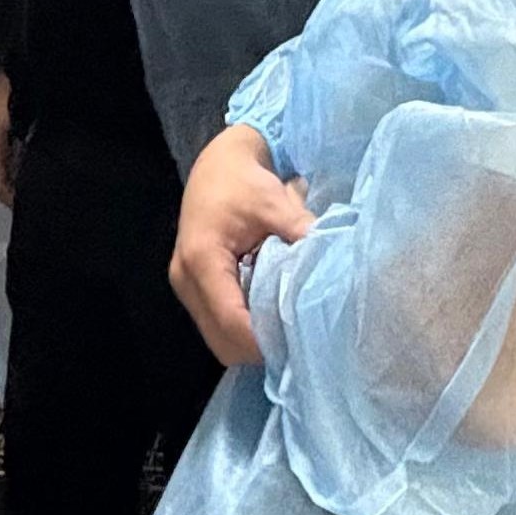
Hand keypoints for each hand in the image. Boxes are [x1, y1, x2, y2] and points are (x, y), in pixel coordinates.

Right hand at [171, 124, 312, 366]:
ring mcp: (185, 288)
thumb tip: (331, 260)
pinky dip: (243, 329)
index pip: (231, 320)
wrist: (216, 166)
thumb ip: (299, 230)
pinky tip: (270, 317)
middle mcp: (185, 279)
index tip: (300, 342)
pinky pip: (217, 325)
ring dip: (250, 342)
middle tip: (298, 341)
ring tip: (286, 331)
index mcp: (202, 259)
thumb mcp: (274, 201)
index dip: (264, 339)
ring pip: (218, 339)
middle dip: (259, 348)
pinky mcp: (193, 289)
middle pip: (222, 340)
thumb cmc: (243, 182)